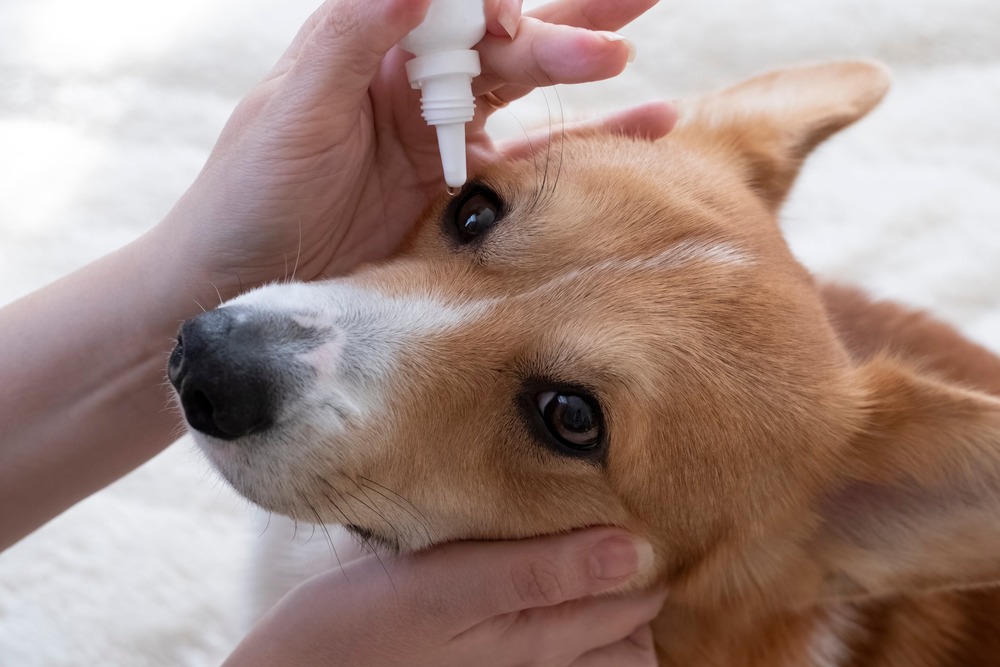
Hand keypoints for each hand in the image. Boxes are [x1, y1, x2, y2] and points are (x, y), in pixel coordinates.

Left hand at [149, 0, 675, 308]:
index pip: (449, 7)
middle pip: (503, 43)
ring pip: (527, 97)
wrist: (240, 288)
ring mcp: (446, 147)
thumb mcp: (293, 111)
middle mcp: (418, 91)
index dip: (488, 5)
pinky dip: (588, 149)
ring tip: (629, 54)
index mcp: (375, 54)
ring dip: (580, 76)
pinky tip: (642, 131)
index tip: (505, 22)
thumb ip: (349, 36)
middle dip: (559, 27)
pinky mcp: (467, 203)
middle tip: (623, 19)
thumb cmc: (250, 195)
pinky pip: (535, 170)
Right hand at [224, 528, 664, 665]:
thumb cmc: (360, 626)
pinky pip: (560, 662)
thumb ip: (539, 571)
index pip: (637, 602)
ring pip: (603, 657)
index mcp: (537, 639)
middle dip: (639, 586)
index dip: (648, 556)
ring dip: (610, 614)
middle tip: (626, 528)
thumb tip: (631, 548)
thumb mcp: (446, 588)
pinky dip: (578, 637)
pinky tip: (550, 600)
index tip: (641, 505)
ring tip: (593, 563)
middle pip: (630, 637)